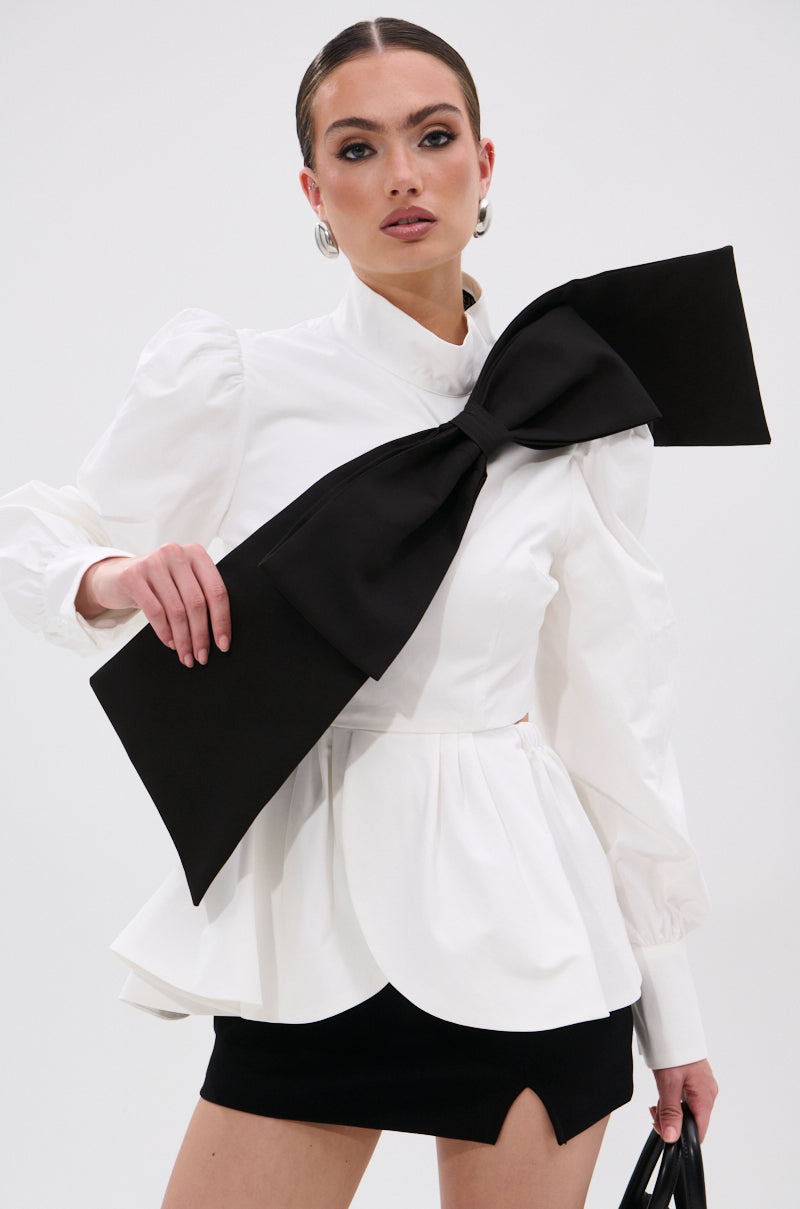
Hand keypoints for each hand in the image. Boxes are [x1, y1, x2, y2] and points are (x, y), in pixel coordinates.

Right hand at [76, 543, 230, 667]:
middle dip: (201, 635)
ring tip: (186, 656)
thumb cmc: (157, 584)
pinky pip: (155, 612)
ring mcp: (153, 562)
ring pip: (177, 610)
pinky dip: (165, 632)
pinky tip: (170, 643)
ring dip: (183, 639)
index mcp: (196, 553)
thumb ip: (200, 596)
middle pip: (197, 603)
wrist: (114, 577)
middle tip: (202, 656)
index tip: (223, 644)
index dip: (222, 621)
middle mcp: (176, 553)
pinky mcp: (133, 576)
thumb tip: (219, 635)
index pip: (216, 590)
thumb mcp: (181, 583)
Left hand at [651, 1059, 717, 1143]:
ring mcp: (703, 1088)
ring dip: (671, 1111)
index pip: (700, 1131)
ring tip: (657, 1102)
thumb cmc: (673, 1051)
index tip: (665, 1130)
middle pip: (692, 1122)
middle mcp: (708, 1094)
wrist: (672, 1027)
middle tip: (655, 1112)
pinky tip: (663, 1095)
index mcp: (705, 1097)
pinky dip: (674, 1101)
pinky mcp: (696, 1082)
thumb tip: (672, 1137)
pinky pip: (686, 1100)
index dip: (682, 1136)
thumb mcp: (668, 1084)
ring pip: (688, 1111)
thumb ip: (670, 1112)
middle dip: (672, 1122)